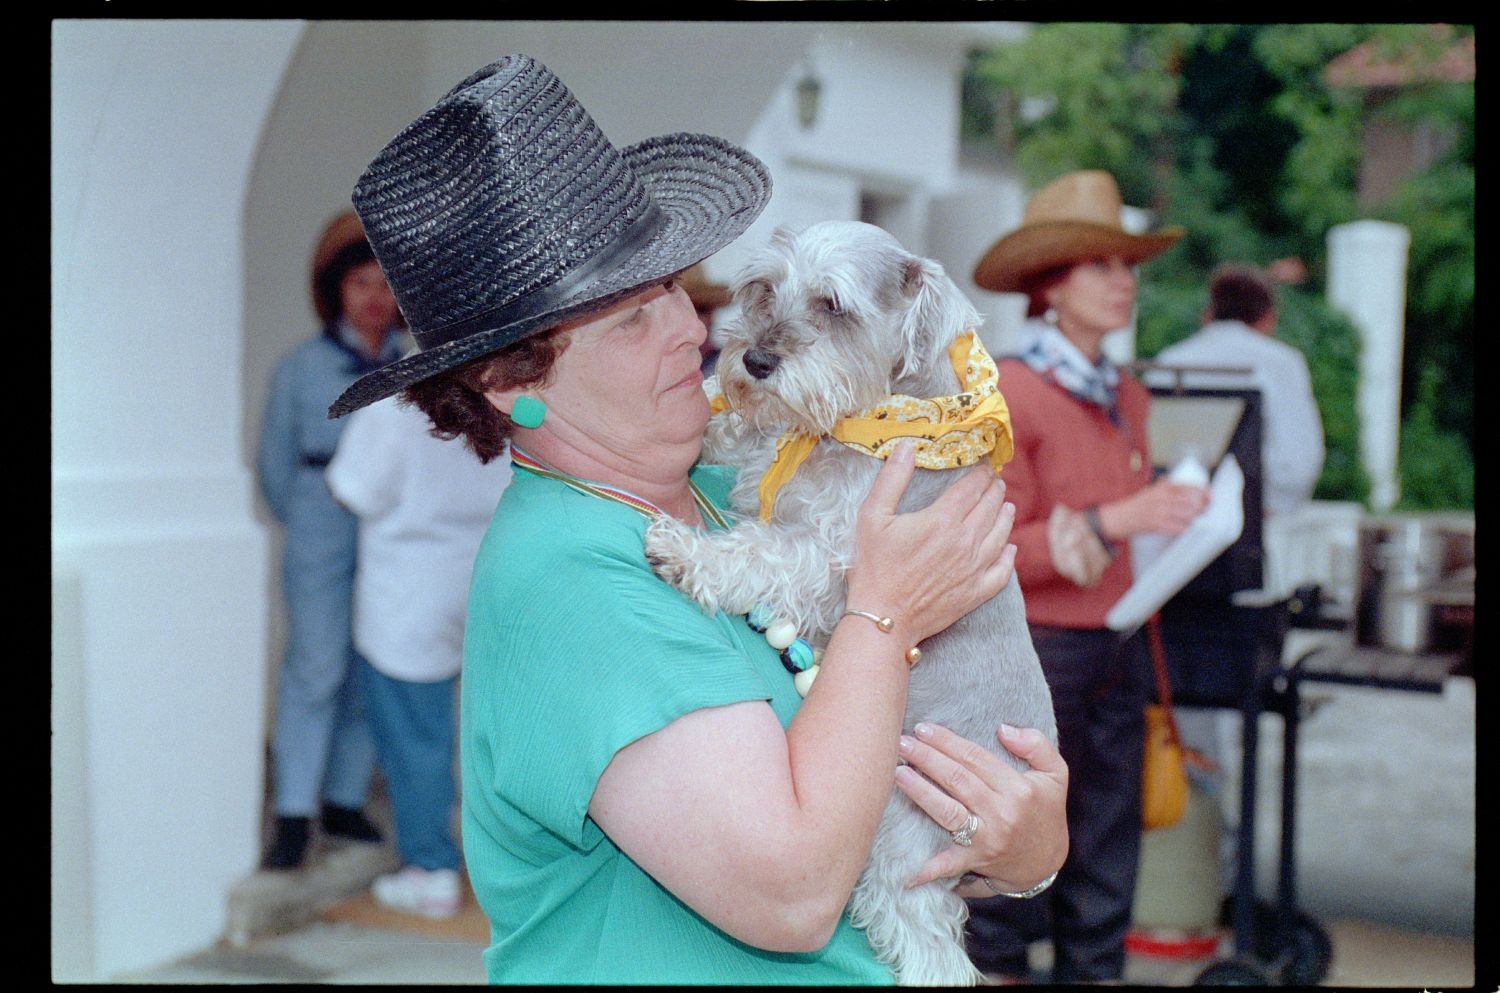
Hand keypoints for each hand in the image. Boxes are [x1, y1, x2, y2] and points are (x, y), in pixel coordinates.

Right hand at [845, 443, 1016, 646]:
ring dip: (1005, 516)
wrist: (883, 618)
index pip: (972, 488)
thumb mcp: (872, 517)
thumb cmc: (874, 568)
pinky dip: (1009, 556)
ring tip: (1006, 506)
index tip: (982, 466)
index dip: (980, 474)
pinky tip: (1009, 548)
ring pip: (1001, 535)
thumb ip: (892, 480)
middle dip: (994, 491)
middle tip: (995, 482)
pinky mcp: (976, 592)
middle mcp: (966, 541)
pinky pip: (1003, 570)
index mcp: (943, 520)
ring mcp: (974, 568)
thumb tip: (906, 448)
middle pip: (990, 507)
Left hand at [893, 722, 1068, 891]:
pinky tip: (905, 868)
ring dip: (919, 791)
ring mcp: (988, 838)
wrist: (1047, 861)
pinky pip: (949, 864)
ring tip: (898, 773)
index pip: (974, 757)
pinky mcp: (977, 860)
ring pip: (947, 810)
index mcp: (1018, 788)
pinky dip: (928, 869)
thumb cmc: (1046, 811)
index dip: (946, 741)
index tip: (923, 728)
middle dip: (926, 758)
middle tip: (902, 743)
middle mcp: (1002, 813)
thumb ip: (1037, 745)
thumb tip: (1004, 728)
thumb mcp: (1055, 774)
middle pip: (956, 779)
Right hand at [1099, 478, 1208, 539]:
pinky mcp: (1158, 525)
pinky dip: (1185, 528)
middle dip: (1202, 506)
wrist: (1120, 517)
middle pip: (1191, 502)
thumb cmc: (1135, 504)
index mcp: (1163, 489)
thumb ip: (1163, 485)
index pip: (1188, 488)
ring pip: (1187, 515)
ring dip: (1194, 518)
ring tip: (1195, 519)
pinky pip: (1178, 527)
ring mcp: (1161, 512)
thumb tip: (1174, 480)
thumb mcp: (1149, 490)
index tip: (1209, 496)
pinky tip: (1186, 529)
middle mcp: (1163, 499)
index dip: (1203, 492)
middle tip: (1206, 509)